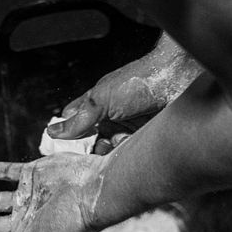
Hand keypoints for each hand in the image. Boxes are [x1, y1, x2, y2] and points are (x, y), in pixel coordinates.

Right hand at [49, 32, 202, 140]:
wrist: (179, 78)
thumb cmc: (139, 81)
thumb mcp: (102, 100)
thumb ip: (78, 120)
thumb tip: (52, 132)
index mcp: (96, 104)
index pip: (74, 124)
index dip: (69, 138)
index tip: (68, 151)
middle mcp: (112, 116)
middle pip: (93, 142)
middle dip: (94, 149)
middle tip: (98, 148)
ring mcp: (129, 127)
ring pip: (112, 150)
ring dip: (114, 150)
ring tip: (120, 140)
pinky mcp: (146, 137)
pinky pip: (132, 153)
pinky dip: (130, 152)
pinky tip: (134, 144)